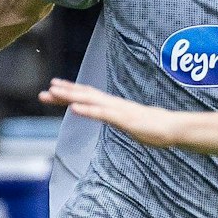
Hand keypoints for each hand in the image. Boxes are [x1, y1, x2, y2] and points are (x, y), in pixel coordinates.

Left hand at [40, 79, 180, 146]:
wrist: (173, 128)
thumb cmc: (155, 128)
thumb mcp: (132, 124)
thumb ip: (122, 120)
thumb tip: (118, 121)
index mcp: (114, 106)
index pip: (89, 96)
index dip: (71, 92)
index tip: (54, 89)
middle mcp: (113, 104)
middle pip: (84, 95)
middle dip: (63, 93)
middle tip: (43, 91)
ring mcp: (117, 110)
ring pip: (89, 100)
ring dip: (70, 96)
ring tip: (52, 92)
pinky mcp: (123, 119)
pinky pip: (101, 114)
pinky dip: (86, 110)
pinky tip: (73, 108)